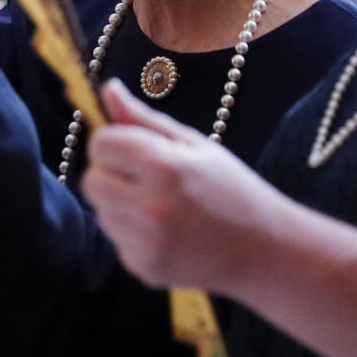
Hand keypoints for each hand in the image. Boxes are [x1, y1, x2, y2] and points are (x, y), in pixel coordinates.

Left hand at [82, 79, 284, 294]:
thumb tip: (108, 87)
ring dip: (119, 204)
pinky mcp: (145, 269)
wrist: (266, 250)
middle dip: (110, 174)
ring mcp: (147, 244)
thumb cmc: (231, 188)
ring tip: (160, 205)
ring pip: (100, 212)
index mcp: (163, 167)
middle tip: (144, 177)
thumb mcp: (193, 143)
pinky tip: (166, 232)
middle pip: (90, 181)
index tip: (133, 148)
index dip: (113, 142)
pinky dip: (132, 234)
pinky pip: (116, 240)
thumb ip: (143, 118)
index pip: (100, 144)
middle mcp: (151, 208)